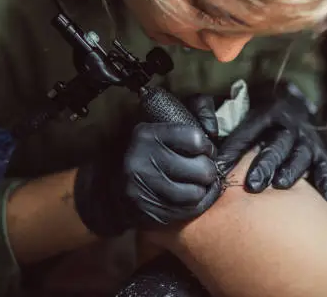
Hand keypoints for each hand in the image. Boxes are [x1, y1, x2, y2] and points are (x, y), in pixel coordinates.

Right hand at [73, 95, 220, 236]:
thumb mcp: (164, 126)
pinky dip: (198, 204)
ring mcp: (143, 189)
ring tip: (196, 183)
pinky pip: (189, 211)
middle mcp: (141, 160)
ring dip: (203, 189)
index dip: (206, 147)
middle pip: (202, 169)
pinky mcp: (148, 212)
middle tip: (202, 169)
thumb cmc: (150, 153)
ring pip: (197, 193)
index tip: (202, 150)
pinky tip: (192, 197)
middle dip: (208, 170)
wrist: (113, 187)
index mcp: (147, 135)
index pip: (196, 139)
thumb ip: (195, 115)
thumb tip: (213, 129)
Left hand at [217, 83, 326, 201]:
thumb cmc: (254, 113)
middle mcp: (290, 125)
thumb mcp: (234, 105)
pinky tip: (324, 198)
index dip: (235, 148)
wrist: (293, 105)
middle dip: (266, 164)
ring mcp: (307, 139)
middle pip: (278, 144)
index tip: (219, 168)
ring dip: (292, 171)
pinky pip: (325, 168)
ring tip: (280, 187)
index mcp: (267, 112)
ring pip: (301, 154)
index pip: (250, 129)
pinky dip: (326, 182)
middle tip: (253, 185)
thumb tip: (204, 133)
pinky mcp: (321, 153)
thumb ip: (213, 112)